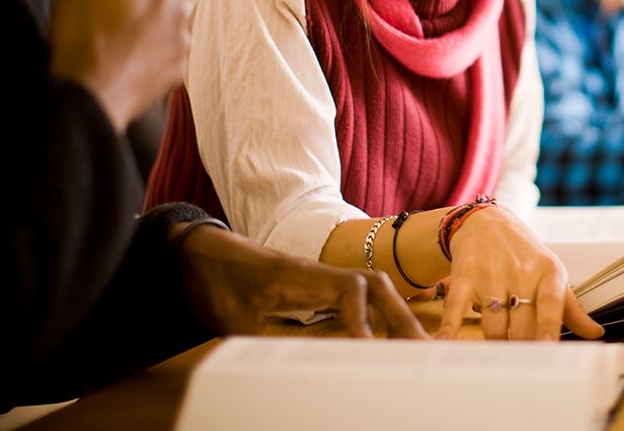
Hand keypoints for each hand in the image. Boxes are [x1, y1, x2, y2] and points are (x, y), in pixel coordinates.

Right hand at [50, 0, 194, 130]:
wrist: (87, 98)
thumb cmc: (82, 30)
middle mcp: (183, 5)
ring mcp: (183, 39)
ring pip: (173, 16)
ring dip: (154, 16)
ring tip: (117, 27)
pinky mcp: (178, 69)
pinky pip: (170, 48)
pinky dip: (154, 46)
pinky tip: (126, 52)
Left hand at [176, 225, 427, 338]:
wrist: (202, 252)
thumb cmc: (218, 282)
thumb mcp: (236, 321)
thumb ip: (270, 344)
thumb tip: (300, 371)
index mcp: (301, 275)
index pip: (349, 289)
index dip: (363, 319)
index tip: (369, 351)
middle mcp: (318, 272)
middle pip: (374, 285)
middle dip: (400, 317)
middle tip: (422, 350)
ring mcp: (321, 277)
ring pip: (372, 288)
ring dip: (395, 314)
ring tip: (415, 346)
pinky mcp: (318, 286)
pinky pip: (360, 296)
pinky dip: (380, 313)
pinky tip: (389, 337)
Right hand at [435, 207, 603, 341]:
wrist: (486, 222)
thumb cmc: (524, 253)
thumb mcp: (551, 272)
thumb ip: (570, 307)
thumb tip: (595, 333)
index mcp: (547, 272)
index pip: (551, 304)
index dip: (548, 327)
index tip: (547, 347)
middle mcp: (520, 272)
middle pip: (521, 325)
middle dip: (523, 348)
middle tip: (524, 366)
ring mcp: (490, 275)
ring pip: (494, 326)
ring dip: (496, 345)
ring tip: (499, 357)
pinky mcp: (463, 278)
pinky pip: (456, 309)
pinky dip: (450, 329)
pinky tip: (444, 345)